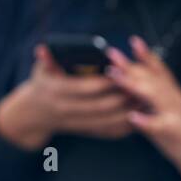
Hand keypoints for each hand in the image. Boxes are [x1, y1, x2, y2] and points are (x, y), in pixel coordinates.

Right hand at [0, 44, 135, 149]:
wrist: (36, 114)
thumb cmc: (43, 84)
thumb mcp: (41, 69)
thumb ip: (46, 59)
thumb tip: (44, 49)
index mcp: (57, 92)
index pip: (85, 88)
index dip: (105, 81)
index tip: (122, 70)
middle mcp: (67, 110)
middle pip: (101, 106)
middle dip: (122, 96)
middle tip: (140, 84)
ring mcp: (77, 123)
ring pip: (108, 121)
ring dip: (127, 111)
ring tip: (144, 98)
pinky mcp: (87, 132)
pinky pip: (110, 131)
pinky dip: (126, 124)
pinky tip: (139, 114)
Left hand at [107, 35, 180, 178]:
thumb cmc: (179, 134)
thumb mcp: (164, 111)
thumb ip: (149, 99)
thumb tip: (128, 84)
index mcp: (173, 92)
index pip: (159, 69)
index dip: (146, 54)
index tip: (133, 41)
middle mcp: (175, 98)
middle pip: (151, 77)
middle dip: (130, 65)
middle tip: (111, 54)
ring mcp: (176, 113)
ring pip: (154, 94)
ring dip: (132, 84)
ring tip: (114, 76)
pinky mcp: (174, 131)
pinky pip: (158, 125)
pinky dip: (145, 120)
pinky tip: (132, 116)